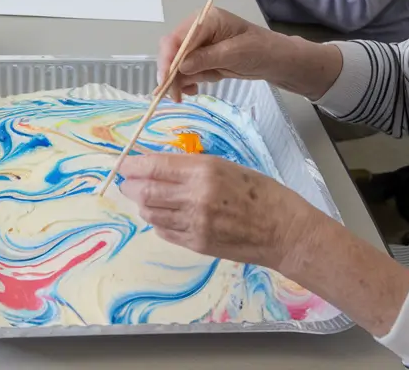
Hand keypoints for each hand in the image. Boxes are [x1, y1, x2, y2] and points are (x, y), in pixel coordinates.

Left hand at [118, 153, 318, 268]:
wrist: (284, 231)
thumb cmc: (260, 193)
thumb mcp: (226, 167)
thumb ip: (190, 168)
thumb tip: (157, 167)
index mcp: (204, 171)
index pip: (155, 166)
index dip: (133, 165)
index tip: (124, 164)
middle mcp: (196, 197)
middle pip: (146, 191)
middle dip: (131, 186)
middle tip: (128, 182)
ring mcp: (195, 223)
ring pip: (151, 213)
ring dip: (143, 204)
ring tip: (146, 198)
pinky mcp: (197, 244)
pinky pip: (164, 231)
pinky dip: (158, 221)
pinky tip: (164, 215)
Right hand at [157, 6, 341, 101]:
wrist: (276, 61)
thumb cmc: (261, 50)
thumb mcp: (235, 53)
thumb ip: (207, 58)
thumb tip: (180, 66)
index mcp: (205, 20)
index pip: (178, 38)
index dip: (168, 58)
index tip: (165, 79)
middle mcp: (198, 31)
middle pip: (172, 50)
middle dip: (170, 73)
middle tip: (172, 95)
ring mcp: (199, 46)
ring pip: (176, 64)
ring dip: (177, 81)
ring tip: (186, 95)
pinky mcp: (202, 59)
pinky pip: (185, 72)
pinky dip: (185, 83)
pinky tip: (192, 91)